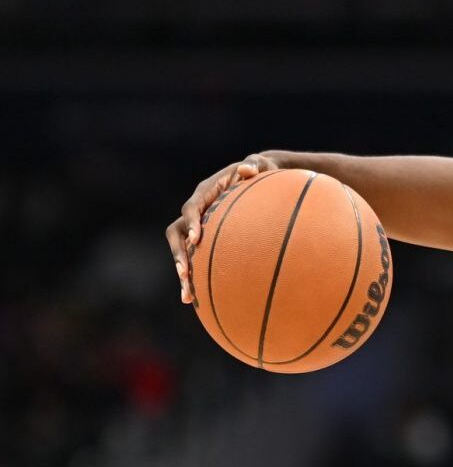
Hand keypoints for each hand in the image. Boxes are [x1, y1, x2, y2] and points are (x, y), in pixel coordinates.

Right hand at [166, 152, 279, 303]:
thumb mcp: (260, 165)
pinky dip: (196, 278)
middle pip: (177, 234)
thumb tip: (249, 169)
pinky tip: (199, 301)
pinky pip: (195, 260)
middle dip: (178, 255)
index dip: (192, 222)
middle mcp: (196, 211)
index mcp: (205, 193)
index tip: (196, 238)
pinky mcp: (204, 241)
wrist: (258, 178)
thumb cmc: (260, 170)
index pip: (192, 207)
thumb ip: (254, 166)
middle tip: (185, 274)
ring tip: (188, 297)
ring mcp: (197, 227)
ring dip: (183, 274)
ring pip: (181, 251)